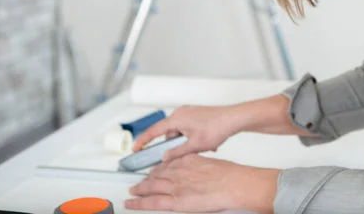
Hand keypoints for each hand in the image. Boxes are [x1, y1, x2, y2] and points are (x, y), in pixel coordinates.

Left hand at [125, 154, 279, 212]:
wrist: (233, 183)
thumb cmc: (228, 175)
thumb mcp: (210, 163)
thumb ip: (198, 166)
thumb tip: (198, 171)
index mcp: (187, 160)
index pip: (167, 163)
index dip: (158, 168)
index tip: (154, 170)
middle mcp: (178, 171)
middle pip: (156, 174)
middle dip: (147, 179)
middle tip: (140, 182)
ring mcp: (175, 186)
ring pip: (150, 187)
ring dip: (139, 189)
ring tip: (132, 192)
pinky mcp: (175, 201)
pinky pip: (151, 202)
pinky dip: (138, 202)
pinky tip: (130, 203)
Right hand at [132, 105, 239, 161]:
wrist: (234, 118)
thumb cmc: (217, 126)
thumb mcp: (194, 145)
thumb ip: (177, 153)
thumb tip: (165, 157)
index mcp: (177, 118)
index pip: (154, 131)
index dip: (143, 141)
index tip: (136, 148)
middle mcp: (181, 112)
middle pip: (169, 133)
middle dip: (176, 145)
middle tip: (183, 153)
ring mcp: (190, 112)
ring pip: (181, 132)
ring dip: (188, 142)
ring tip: (202, 147)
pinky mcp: (197, 114)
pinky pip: (189, 128)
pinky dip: (194, 138)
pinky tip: (206, 143)